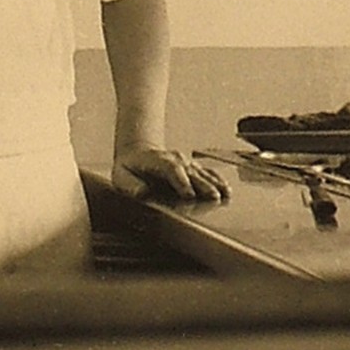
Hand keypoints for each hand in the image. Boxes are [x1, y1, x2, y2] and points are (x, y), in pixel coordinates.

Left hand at [113, 144, 230, 201]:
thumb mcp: (122, 177)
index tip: (189, 194)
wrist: (137, 152)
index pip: (171, 169)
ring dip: (214, 183)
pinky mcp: (192, 168)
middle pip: (191, 172)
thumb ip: (131, 185)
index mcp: (157, 161)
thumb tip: (140, 192)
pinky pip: (208, 173)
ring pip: (202, 172)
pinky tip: (226, 190)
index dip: (181, 181)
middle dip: (203, 185)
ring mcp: (185, 163)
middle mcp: (175, 160)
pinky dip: (218, 181)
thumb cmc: (130, 168)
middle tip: (214, 198)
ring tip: (225, 194)